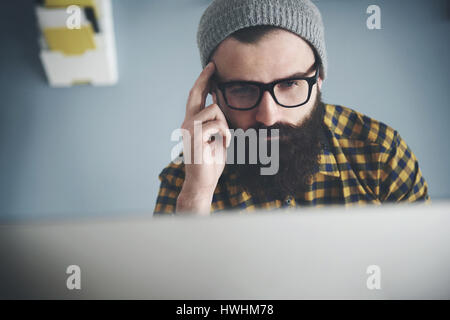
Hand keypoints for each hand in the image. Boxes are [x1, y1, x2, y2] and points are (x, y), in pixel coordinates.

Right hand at [176, 62, 230, 213]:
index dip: (202, 81)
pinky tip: (224, 145)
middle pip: (195, 93)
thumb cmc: (210, 162)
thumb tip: (219, 106)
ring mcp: (189, 129)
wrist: (202, 182)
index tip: (210, 68)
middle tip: (213, 65)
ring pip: (214, 110)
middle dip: (204, 78)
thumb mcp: (216, 139)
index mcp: (191, 122)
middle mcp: (187, 123)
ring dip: (225, 123)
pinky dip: (226, 134)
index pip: (196, 97)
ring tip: (225, 138)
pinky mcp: (195, 137)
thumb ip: (216, 123)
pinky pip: (217, 125)